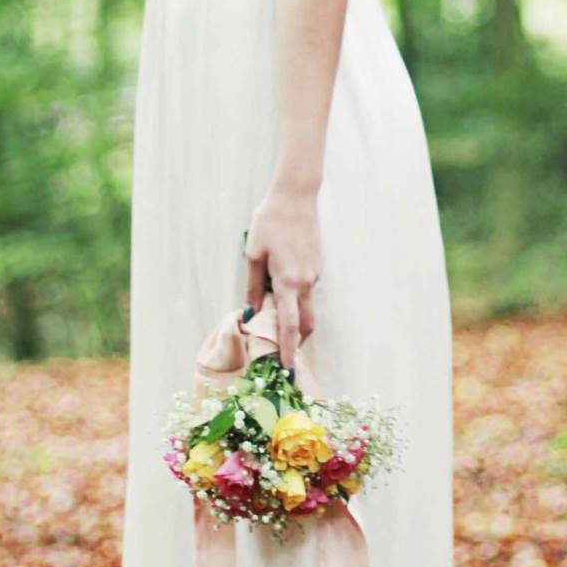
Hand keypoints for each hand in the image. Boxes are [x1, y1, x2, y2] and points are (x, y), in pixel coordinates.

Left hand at [245, 183, 319, 367]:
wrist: (296, 198)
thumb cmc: (270, 223)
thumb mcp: (254, 254)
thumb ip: (253, 287)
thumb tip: (250, 312)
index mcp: (288, 281)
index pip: (290, 325)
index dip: (288, 349)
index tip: (287, 369)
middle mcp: (305, 282)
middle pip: (305, 323)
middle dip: (296, 341)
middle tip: (283, 354)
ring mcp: (314, 274)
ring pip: (307, 307)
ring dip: (296, 320)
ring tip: (276, 324)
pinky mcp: (316, 266)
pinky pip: (307, 291)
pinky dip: (297, 300)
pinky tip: (281, 289)